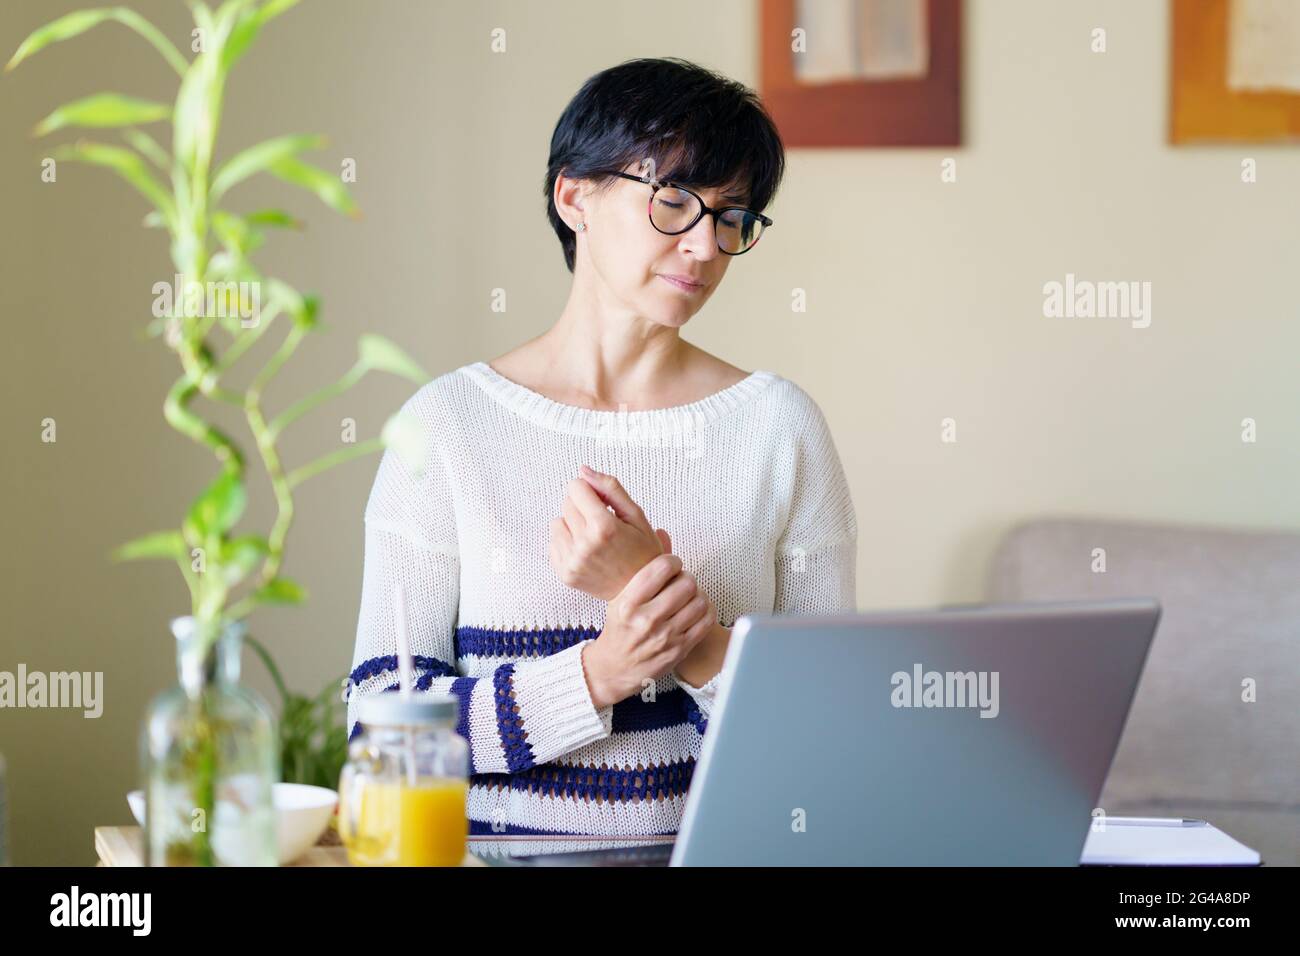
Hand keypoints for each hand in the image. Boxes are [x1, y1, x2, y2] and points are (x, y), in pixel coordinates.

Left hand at [549, 464, 670, 600]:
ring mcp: (572, 562)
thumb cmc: (643, 552)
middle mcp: (584, 545)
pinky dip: (567, 543)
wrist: (642, 593)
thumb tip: (583, 470)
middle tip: (601, 523)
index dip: (591, 491)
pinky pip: (553, 543)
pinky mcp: (564, 573)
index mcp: (604, 527)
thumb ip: (610, 488)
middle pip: (566, 503)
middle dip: (582, 507)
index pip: (576, 487)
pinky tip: (586, 552)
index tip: (603, 504)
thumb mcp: (636, 515)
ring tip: (593, 538)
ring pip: (557, 522)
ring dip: (572, 525)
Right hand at [581, 553, 714, 708]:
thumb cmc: (619, 628)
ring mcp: (665, 637)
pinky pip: (706, 621)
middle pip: (686, 583)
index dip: (673, 561)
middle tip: (681, 582)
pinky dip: (706, 611)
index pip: (662, 568)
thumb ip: (644, 569)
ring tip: (689, 596)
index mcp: (628, 603)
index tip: (672, 565)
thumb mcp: (621, 598)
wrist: (614, 669)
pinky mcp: (679, 650)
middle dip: (686, 578)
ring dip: (698, 595)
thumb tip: (663, 533)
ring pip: (699, 601)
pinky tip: (696, 610)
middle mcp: (646, 620)